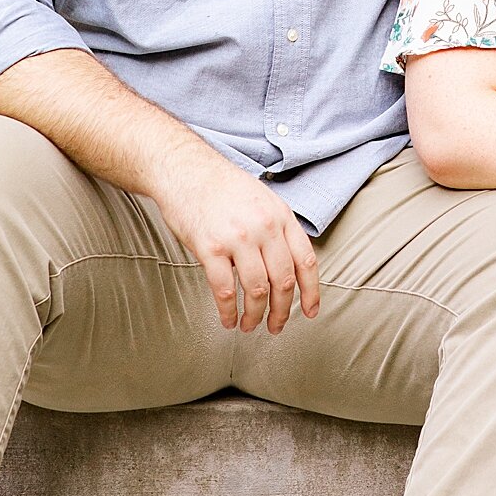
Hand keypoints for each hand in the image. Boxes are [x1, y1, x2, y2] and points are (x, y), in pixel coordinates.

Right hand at [153, 142, 319, 333]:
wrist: (184, 168)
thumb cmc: (221, 186)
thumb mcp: (262, 199)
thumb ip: (277, 229)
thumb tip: (287, 265)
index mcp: (281, 215)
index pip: (306, 260)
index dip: (311, 291)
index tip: (310, 311)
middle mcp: (265, 227)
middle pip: (283, 281)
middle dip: (282, 311)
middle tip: (276, 326)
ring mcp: (238, 237)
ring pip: (257, 290)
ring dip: (255, 315)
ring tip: (249, 326)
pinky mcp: (210, 248)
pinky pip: (225, 291)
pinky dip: (228, 312)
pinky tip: (228, 319)